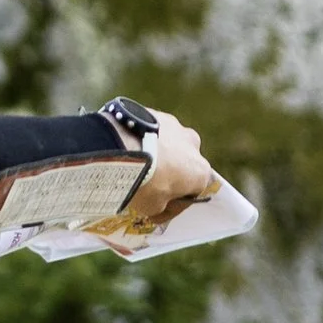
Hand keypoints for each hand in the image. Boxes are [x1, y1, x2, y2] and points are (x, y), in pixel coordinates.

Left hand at [133, 106, 219, 222]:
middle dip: (167, 174)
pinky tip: (124, 149)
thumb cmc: (143, 184)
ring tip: (131, 165)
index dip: (173, 204)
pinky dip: (142, 140)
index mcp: (200, 172)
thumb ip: (159, 206)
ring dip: (156, 154)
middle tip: (144, 184)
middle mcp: (194, 145)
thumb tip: (157, 205)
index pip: (191, 192)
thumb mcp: (151, 207)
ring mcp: (176, 126)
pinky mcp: (155, 113)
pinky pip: (150, 131)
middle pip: (181, 164)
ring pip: (167, 145)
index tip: (156, 210)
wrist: (122, 149)